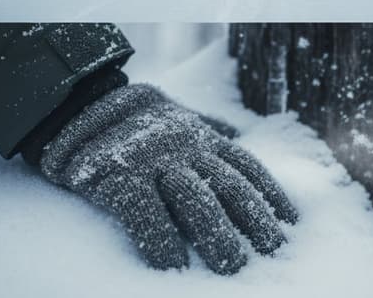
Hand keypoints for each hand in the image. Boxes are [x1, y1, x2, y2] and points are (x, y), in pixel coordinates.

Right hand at [39, 84, 297, 273]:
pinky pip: (146, 216)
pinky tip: (174, 268)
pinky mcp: (120, 177)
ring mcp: (153, 161)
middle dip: (254, 222)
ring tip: (232, 268)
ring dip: (218, 238)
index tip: (291, 222)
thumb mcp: (176, 113)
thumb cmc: (134, 116)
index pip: (246, 166)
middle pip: (230, 188)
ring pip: (196, 202)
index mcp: (201, 135)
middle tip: (272, 255)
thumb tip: (234, 132)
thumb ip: (206, 125)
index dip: (271, 194)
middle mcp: (185, 147)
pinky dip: (162, 243)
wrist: (80, 103)